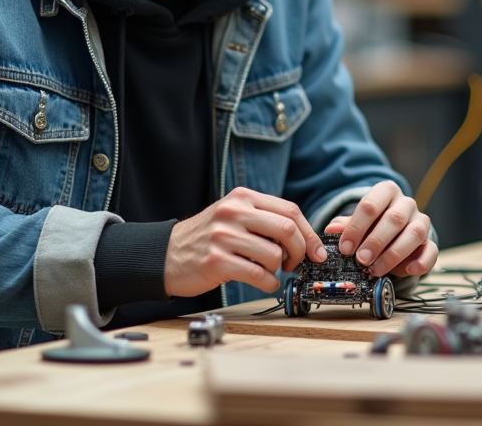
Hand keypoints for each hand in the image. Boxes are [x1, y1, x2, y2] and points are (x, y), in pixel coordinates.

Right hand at [164, 187, 327, 297]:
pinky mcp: (216, 261)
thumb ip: (263, 220)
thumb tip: (305, 239)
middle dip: (299, 252)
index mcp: (242, 198)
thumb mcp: (232, 216)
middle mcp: (233, 212)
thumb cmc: (206, 238)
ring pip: (274, 254)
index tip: (316, 251)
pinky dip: (268, 284)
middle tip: (293, 264)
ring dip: (278, 270)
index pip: (290, 210)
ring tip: (269, 272)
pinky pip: (258, 275)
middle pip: (286, 229)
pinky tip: (262, 283)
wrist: (165, 254)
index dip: (308, 233)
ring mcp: (223, 236)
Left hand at [325, 181, 437, 277]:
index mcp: (385, 192)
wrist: (395, 232)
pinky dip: (422, 262)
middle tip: (361, 259)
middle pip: (394, 218)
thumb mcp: (358, 222)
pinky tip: (408, 270)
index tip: (345, 248)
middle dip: (375, 241)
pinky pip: (431, 250)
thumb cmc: (373, 224)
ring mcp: (421, 221)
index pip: (370, 204)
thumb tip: (331, 229)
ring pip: (414, 233)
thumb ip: (346, 225)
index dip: (356, 227)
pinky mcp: (430, 241)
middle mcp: (406, 203)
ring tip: (377, 269)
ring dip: (394, 254)